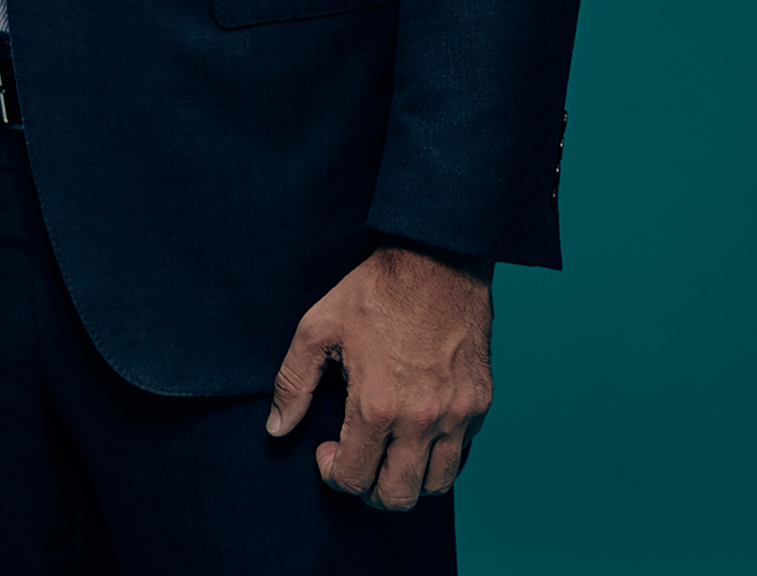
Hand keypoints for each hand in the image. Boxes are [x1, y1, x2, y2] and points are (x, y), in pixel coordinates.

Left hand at [265, 241, 492, 509]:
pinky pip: (461, 455)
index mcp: (377, 405)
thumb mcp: (319, 327)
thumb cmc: (375, 290)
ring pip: (435, 486)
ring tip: (389, 453)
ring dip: (408, 479)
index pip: (355, 478)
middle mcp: (421, 420)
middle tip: (358, 461)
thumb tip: (277, 428)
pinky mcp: (480, 404)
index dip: (334, 473)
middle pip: (397, 496)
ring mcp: (456, 415)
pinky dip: (439, 457)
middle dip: (370, 488)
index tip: (329, 451)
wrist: (436, 259)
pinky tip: (418, 433)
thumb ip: (293, 383)